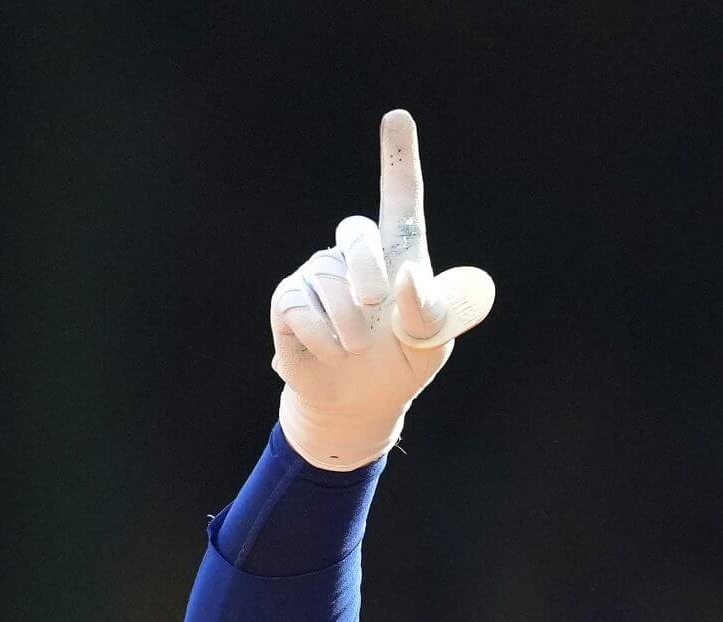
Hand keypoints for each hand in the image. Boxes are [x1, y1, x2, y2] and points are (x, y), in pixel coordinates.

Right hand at [271, 110, 497, 468]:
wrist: (361, 403)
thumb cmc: (402, 362)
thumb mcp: (431, 341)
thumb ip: (433, 310)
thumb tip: (408, 277)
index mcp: (398, 255)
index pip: (399, 199)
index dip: (398, 159)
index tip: (398, 117)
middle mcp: (354, 255)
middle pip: (356, 232)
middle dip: (368, 268)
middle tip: (376, 302)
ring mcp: (318, 274)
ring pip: (330, 281)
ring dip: (351, 324)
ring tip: (357, 348)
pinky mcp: (289, 301)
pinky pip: (302, 308)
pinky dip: (325, 337)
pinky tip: (334, 352)